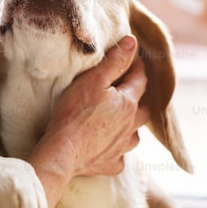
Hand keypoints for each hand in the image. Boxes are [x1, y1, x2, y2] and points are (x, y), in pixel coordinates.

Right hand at [40, 35, 149, 177]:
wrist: (62, 152)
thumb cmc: (75, 113)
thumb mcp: (93, 80)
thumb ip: (115, 61)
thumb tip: (133, 43)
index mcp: (128, 103)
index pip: (140, 80)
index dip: (137, 67)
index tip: (132, 60)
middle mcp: (130, 126)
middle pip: (144, 110)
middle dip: (138, 98)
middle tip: (128, 90)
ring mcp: (121, 148)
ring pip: (135, 135)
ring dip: (131, 126)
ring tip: (121, 121)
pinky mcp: (110, 164)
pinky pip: (120, 157)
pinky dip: (117, 151)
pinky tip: (109, 148)